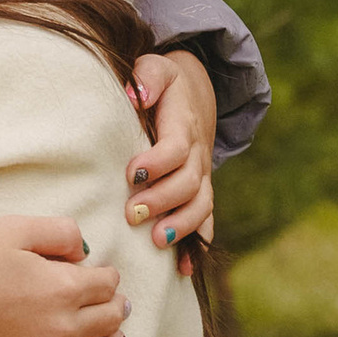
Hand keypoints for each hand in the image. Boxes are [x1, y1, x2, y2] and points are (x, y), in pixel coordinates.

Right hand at [0, 214, 127, 336]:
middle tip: (113, 304)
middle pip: (109, 320)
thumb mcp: (13, 227)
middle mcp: (61, 328)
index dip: (106, 276)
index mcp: (63, 287)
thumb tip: (85, 254)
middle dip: (115, 308)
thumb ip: (60, 232)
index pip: (106, 284)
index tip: (99, 275)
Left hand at [127, 52, 216, 258]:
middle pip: (189, 183)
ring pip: (201, 205)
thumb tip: (136, 93)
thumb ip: (147, 77)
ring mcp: (202, 176)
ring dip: (182, 226)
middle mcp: (198, 154)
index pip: (176, 148)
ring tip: (158, 240)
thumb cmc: (165, 84)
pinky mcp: (200, 192)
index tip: (132, 174)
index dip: (157, 162)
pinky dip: (198, 245)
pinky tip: (185, 268)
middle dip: (163, 201)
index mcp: (185, 125)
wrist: (194, 95)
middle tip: (133, 214)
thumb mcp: (157, 68)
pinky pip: (205, 220)